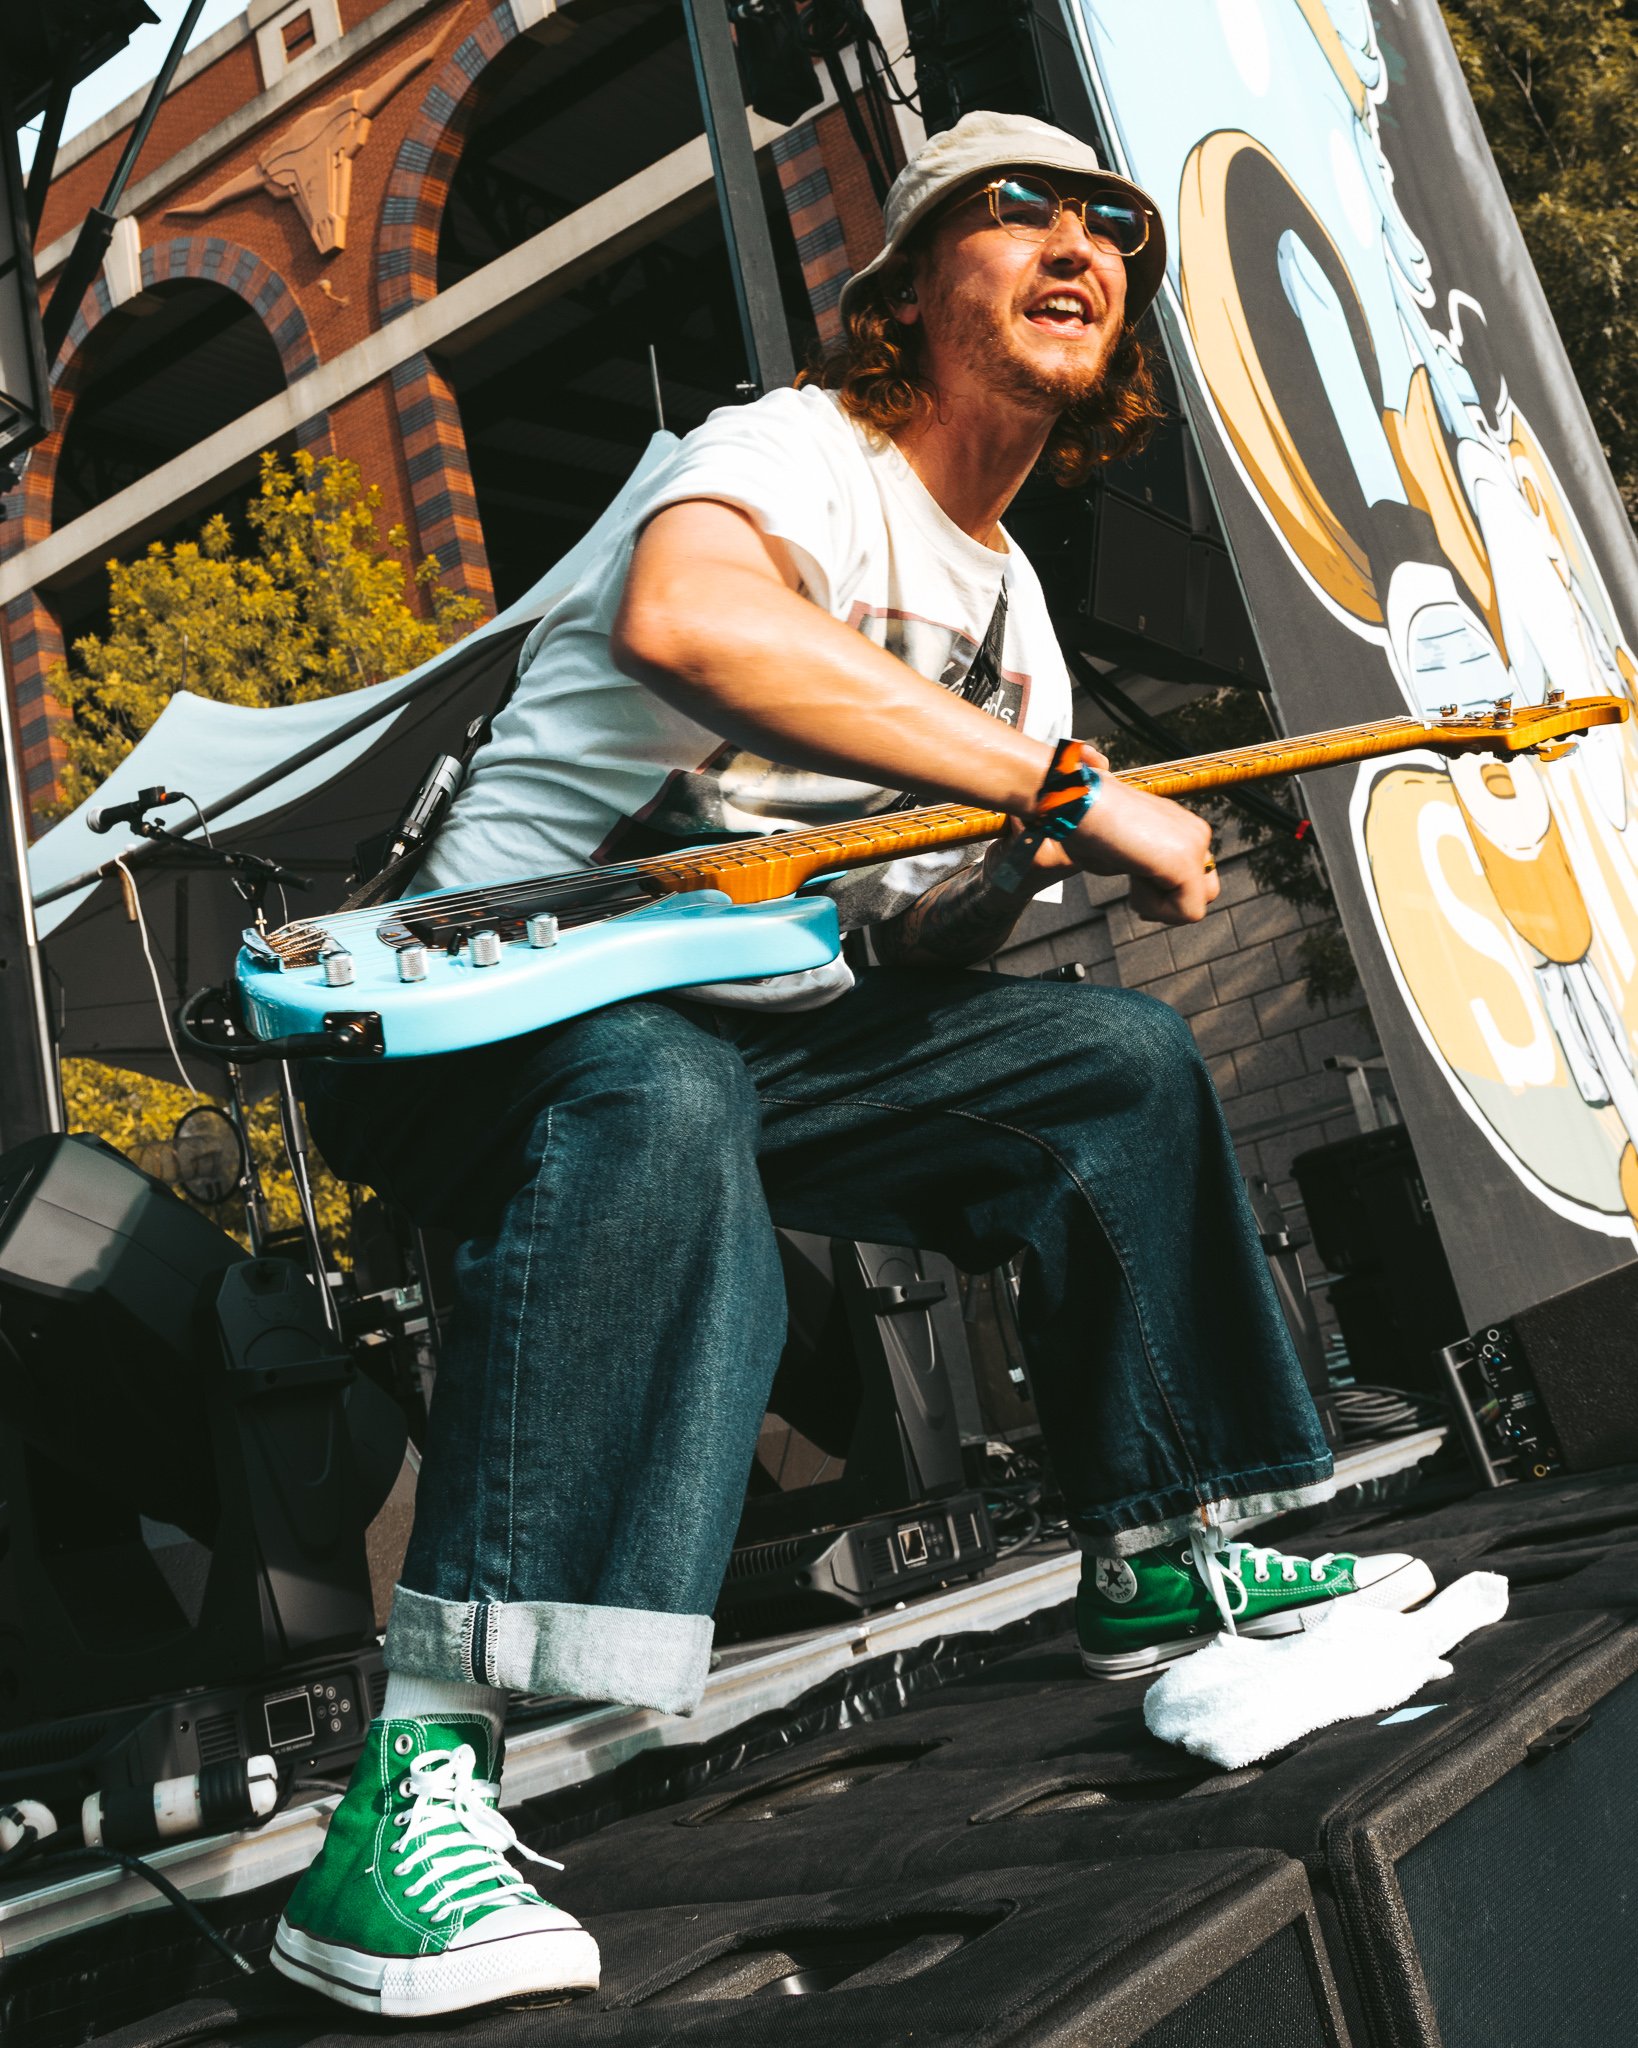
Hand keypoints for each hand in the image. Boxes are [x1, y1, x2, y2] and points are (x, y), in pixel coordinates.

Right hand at [1064, 773, 1218, 924]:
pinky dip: (1154, 906)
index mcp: (1180, 829)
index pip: (1194, 879)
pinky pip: (1186, 911)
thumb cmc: (1083, 826)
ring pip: (1195, 905)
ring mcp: (1194, 844)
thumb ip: (1143, 869)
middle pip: (1206, 893)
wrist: (1075, 804)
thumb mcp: (1120, 852)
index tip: (1132, 879)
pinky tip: (1133, 877)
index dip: (1163, 893)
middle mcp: (1194, 832)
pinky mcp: (1185, 861)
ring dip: (1157, 904)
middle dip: (1169, 902)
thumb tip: (1147, 891)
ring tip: (1132, 874)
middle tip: (1136, 884)